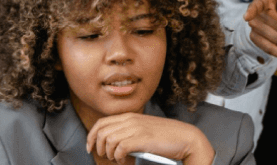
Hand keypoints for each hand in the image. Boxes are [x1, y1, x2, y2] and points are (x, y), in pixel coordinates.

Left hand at [86, 113, 214, 164]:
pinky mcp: (142, 139)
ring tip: (116, 159)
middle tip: (104, 156)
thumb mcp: (144, 128)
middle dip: (97, 147)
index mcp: (130, 116)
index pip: (102, 123)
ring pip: (108, 141)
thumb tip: (113, 141)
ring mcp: (136, 129)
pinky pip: (119, 148)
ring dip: (108, 154)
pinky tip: (122, 160)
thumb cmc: (166, 136)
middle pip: (101, 132)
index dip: (91, 136)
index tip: (90, 147)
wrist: (185, 138)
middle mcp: (131, 120)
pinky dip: (117, 157)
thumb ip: (129, 130)